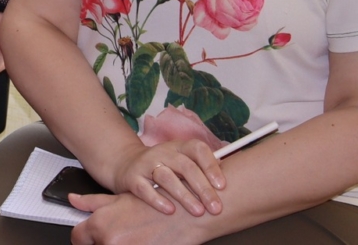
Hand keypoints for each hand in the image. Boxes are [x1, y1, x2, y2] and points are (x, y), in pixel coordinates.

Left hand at [70, 191, 207, 244]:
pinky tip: (144, 240)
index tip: (88, 238)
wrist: (189, 213)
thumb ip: (92, 202)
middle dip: (102, 242)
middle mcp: (111, 241)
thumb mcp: (120, 197)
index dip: (83, 238)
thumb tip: (73, 200)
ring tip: (135, 236)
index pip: (78, 238)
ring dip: (119, 244)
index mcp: (101, 225)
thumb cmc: (157, 202)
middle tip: (120, 233)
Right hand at [107, 139, 224, 216]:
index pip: (197, 149)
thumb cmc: (164, 167)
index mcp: (178, 146)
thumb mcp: (182, 162)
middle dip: (203, 188)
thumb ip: (201, 167)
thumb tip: (231, 179)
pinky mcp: (132, 178)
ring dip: (184, 195)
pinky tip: (170, 210)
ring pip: (166, 176)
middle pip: (185, 166)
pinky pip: (144, 188)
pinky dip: (157, 199)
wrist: (127, 165)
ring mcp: (146, 163)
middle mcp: (163, 152)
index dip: (211, 166)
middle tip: (216, 207)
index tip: (223, 186)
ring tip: (198, 212)